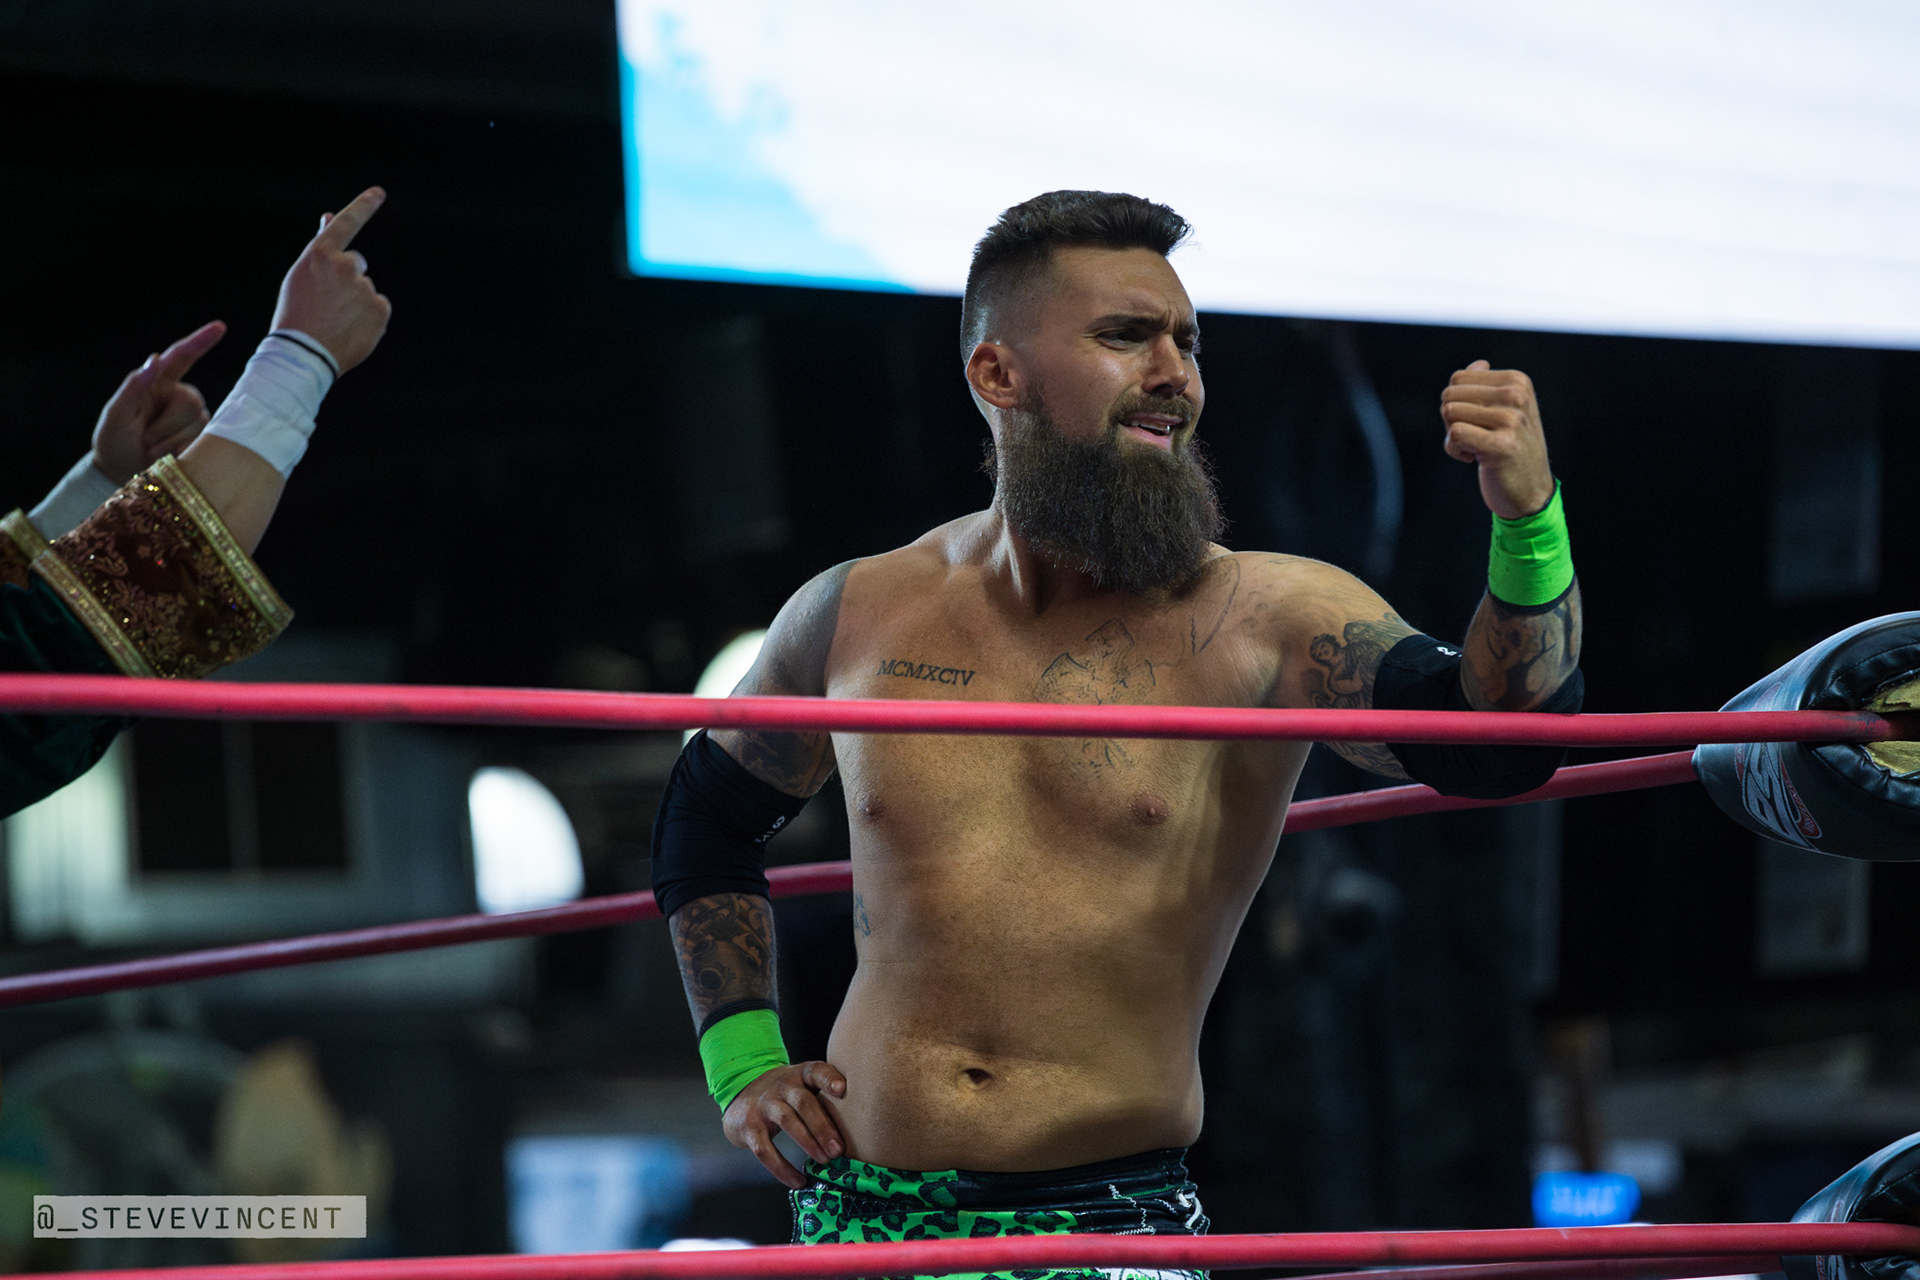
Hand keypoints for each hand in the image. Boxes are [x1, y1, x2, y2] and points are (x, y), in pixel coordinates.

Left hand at [91, 320, 227, 483]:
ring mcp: (192, 416)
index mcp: (157, 381)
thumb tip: (156, 358)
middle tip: (145, 439)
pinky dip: (180, 449)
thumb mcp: (116, 413)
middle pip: (190, 401)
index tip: (220, 327)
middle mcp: (178, 394)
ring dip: (170, 440)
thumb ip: (134, 386)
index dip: (201, 341)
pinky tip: (166, 454)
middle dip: (166, 425)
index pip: (182, 357)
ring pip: (198, 422)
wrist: (121, 470)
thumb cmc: (114, 438)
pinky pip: (202, 440)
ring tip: (152, 448)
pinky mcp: (201, 436)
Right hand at [270, 186, 392, 373]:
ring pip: (365, 289)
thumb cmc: (296, 312)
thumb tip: (329, 216)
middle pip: (355, 264)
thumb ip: (321, 245)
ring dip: (355, 301)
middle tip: (325, 302)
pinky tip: (350, 328)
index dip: (363, 206)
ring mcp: (365, 287)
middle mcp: (347, 265)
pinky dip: (368, 317)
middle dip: (346, 279)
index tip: (378, 193)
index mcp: (321, 254)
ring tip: (334, 320)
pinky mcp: (380, 308)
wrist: (303, 354)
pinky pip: (377, 307)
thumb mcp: (302, 274)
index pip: (347, 223)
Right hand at [722, 1060, 847, 1188]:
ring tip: (825, 1161)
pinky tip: (797, 1181)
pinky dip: (782, 1168)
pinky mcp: (749, 1127)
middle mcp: (781, 1085)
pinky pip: (765, 1149)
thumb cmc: (785, 1095)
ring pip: (787, 1121)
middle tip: (838, 1149)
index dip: (829, 1078)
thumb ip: (826, 1095)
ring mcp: (763, 1105)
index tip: (842, 1090)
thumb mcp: (803, 1085)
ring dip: (808, 1143)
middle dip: (823, 1126)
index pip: (816, 1070)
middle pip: (804, 1102)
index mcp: (800, 1074)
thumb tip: (864, 1125)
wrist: (741, 1095)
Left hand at [1439, 359, 1554, 518]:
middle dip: (1452, 419)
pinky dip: (1454, 450)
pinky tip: (1473, 459)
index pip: (1458, 378)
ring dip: (1453, 436)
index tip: (1477, 422)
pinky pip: (1455, 434)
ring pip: (1450, 412)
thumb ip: (1486, 387)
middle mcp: (1517, 395)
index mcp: (1518, 381)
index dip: (1457, 402)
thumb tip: (1477, 364)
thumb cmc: (1510, 449)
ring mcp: (1512, 420)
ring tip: (1476, 447)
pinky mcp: (1502, 445)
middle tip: (1474, 437)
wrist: (1531, 491)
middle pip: (1450, 394)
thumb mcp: (1504, 411)